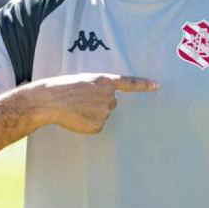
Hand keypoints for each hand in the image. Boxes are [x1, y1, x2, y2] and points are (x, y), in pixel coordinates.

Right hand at [30, 73, 158, 133]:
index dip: (144, 84)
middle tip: (82, 100)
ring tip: (76, 108)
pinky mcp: (98, 126)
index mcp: (105, 81)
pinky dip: (88, 124)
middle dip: (100, 102)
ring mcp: (105, 112)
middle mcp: (109, 96)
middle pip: (111, 102)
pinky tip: (77, 118)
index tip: (157, 85)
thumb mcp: (85, 81)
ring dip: (92, 113)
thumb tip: (108, 101)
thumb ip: (100, 88)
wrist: (51, 100)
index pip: (130, 83)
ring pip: (103, 114)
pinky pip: (97, 126)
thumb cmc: (65, 88)